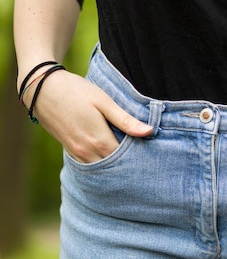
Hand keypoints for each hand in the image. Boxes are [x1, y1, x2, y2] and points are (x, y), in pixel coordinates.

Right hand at [24, 69, 152, 161]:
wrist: (42, 89)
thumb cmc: (76, 92)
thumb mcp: (104, 102)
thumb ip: (125, 120)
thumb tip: (149, 132)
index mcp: (98, 140)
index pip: (125, 159)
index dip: (139, 158)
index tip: (151, 154)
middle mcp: (86, 152)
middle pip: (113, 168)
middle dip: (128, 165)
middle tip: (144, 161)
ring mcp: (76, 153)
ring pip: (100, 169)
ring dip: (114, 166)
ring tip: (130, 160)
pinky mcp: (70, 151)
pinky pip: (89, 165)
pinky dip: (101, 163)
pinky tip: (110, 157)